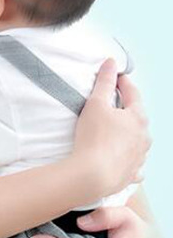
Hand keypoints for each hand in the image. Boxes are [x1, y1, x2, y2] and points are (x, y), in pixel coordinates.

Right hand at [70, 58, 149, 200]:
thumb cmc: (94, 138)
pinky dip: (131, 160)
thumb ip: (104, 82)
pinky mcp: (131, 174)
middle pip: (138, 119)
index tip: (117, 77)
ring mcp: (140, 157)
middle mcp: (144, 137)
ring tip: (116, 134)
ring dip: (130, 136)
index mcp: (138, 118)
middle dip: (127, 111)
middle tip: (114, 106)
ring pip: (139, 142)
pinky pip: (135, 165)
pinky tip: (124, 160)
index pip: (133, 94)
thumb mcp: (95, 104)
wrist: (92, 174)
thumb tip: (111, 63)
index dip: (123, 84)